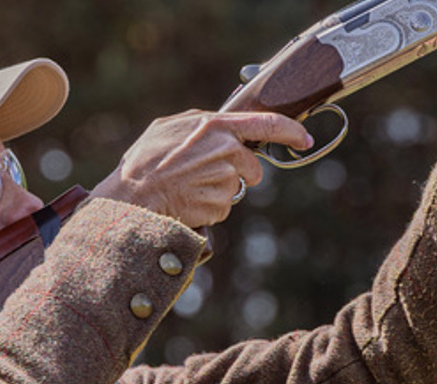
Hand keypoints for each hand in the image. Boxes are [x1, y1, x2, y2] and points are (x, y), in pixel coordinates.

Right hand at [93, 110, 310, 227]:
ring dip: (217, 191)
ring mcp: (224, 177)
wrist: (132, 197)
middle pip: (252, 167)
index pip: (266, 123)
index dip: (290, 131)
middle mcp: (225, 149)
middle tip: (207, 176)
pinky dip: (209, 207)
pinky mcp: (221, 203)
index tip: (304, 139)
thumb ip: (199, 123)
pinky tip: (188, 201)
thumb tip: (219, 123)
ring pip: (235, 188)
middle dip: (240, 174)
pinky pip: (224, 206)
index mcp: (214, 124)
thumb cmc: (144, 162)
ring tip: (188, 188)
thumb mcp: (167, 128)